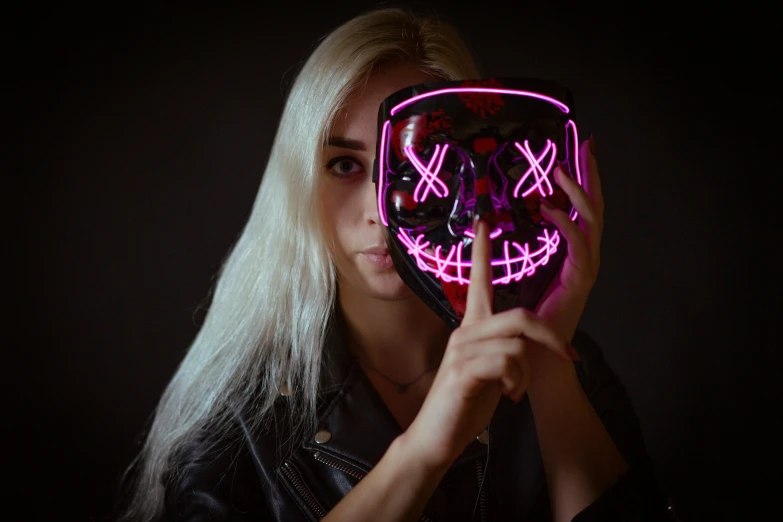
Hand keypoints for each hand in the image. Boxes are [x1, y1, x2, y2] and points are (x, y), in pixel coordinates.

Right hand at [401, 219, 571, 470]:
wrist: (437, 435)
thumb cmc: (465, 402)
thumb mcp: (491, 369)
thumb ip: (504, 347)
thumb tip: (525, 343)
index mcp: (472, 327)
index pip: (478, 281)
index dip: (482, 252)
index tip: (483, 222)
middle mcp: (465, 332)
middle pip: (521, 316)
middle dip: (551, 339)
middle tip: (566, 357)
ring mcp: (462, 350)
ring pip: (518, 344)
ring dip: (527, 373)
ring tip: (514, 390)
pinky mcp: (463, 371)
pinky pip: (508, 363)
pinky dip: (517, 382)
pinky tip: (506, 395)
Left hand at [533, 138, 603, 366]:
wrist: (534, 356)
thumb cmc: (529, 317)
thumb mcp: (528, 272)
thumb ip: (529, 248)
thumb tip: (513, 218)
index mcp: (575, 253)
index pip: (583, 208)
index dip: (583, 179)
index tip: (577, 151)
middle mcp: (586, 257)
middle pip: (595, 207)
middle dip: (591, 174)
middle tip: (585, 144)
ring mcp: (587, 268)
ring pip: (592, 221)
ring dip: (578, 192)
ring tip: (561, 170)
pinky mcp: (580, 281)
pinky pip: (579, 246)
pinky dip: (566, 224)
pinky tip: (550, 208)